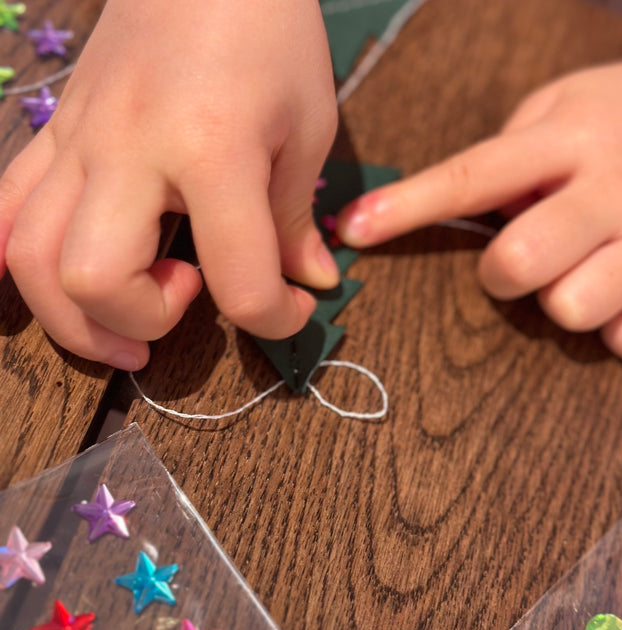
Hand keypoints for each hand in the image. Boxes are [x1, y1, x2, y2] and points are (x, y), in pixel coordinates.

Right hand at [0, 0, 338, 369]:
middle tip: (185, 306)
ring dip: (75, 316)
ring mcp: (79, 141)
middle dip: (143, 322)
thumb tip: (309, 283)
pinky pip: (5, 208)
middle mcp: (131, 152)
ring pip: (30, 258)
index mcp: (214, 153)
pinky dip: (15, 262)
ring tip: (127, 321)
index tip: (293, 308)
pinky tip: (52, 281)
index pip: (239, 283)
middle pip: (94, 281)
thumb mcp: (307, 129)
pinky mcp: (56, 133)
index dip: (275, 320)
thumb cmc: (270, 34)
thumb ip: (296, 220)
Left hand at [338, 15, 621, 364]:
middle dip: (502, 272)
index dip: (406, 207)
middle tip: (527, 250)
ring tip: (585, 265)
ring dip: (561, 299)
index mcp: (571, 140)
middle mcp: (619, 189)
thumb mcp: (556, 110)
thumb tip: (445, 217)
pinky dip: (618, 330)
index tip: (353, 230)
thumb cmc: (616, 117)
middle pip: (521, 262)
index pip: (472, 177)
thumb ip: (504, 162)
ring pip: (574, 309)